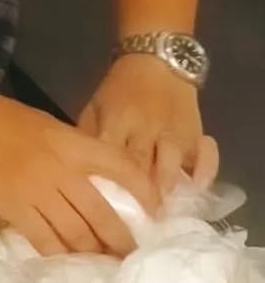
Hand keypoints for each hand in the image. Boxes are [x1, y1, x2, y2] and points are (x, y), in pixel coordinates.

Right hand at [0, 86, 155, 254]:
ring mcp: (36, 190)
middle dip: (120, 240)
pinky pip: (44, 239)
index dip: (144, 192)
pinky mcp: (13, 208)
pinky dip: (58, 253)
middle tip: (131, 257)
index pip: (120, 167)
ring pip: (76, 232)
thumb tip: (94, 180)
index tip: (156, 212)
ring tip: (102, 266)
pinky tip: (65, 262)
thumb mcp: (42, 125)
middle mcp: (60, 168)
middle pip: (101, 213)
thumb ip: (70, 150)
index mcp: (70, 142)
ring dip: (92, 253)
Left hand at [78, 52, 217, 201]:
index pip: (111, 157)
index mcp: (117, 122)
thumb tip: (77, 172)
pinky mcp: (196, 131)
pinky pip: (205, 153)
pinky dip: (204, 170)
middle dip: (139, 194)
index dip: (109, 184)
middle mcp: (146, 127)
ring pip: (171, 160)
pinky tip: (197, 187)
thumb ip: (88, 137)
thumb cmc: (120, 89)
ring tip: (163, 210)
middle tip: (136, 222)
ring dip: (167, 185)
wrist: (155, 59)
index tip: (107, 211)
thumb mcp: (96, 106)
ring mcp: (173, 129)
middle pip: (141, 164)